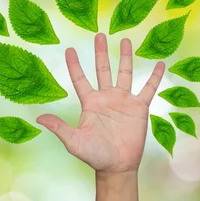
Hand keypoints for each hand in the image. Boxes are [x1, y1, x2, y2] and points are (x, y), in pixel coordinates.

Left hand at [37, 33, 164, 173]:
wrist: (116, 166)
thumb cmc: (93, 155)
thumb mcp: (73, 141)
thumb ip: (59, 127)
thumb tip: (39, 118)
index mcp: (89, 103)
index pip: (80, 79)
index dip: (74, 65)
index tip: (69, 49)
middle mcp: (106, 98)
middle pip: (102, 70)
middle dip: (100, 52)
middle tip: (99, 34)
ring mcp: (123, 101)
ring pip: (124, 73)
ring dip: (125, 57)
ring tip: (125, 40)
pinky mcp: (139, 108)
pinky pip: (148, 89)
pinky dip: (154, 76)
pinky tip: (160, 63)